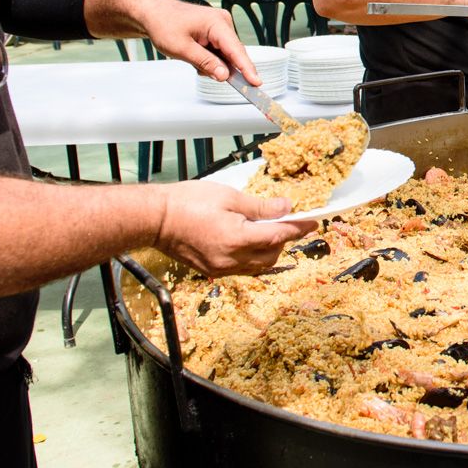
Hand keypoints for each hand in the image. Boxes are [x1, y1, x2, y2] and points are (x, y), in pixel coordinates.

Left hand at [142, 0, 259, 84]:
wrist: (152, 12)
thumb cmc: (163, 24)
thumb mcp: (182, 48)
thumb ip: (205, 63)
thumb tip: (224, 75)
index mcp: (217, 23)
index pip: (236, 50)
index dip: (247, 68)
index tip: (256, 83)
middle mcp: (222, 22)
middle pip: (232, 53)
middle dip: (221, 67)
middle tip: (202, 70)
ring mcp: (219, 26)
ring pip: (225, 54)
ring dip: (211, 63)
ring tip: (190, 58)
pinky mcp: (215, 31)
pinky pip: (219, 50)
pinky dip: (209, 58)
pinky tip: (195, 56)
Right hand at [154, 182, 317, 276]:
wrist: (154, 219)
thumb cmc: (186, 203)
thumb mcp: (228, 197)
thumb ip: (260, 207)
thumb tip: (286, 207)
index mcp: (236, 239)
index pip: (278, 236)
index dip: (298, 228)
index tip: (313, 222)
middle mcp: (230, 260)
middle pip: (271, 255)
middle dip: (284, 240)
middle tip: (287, 222)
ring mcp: (220, 269)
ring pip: (258, 266)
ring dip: (269, 251)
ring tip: (268, 231)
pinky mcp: (211, 271)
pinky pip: (242, 269)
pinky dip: (253, 257)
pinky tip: (250, 242)